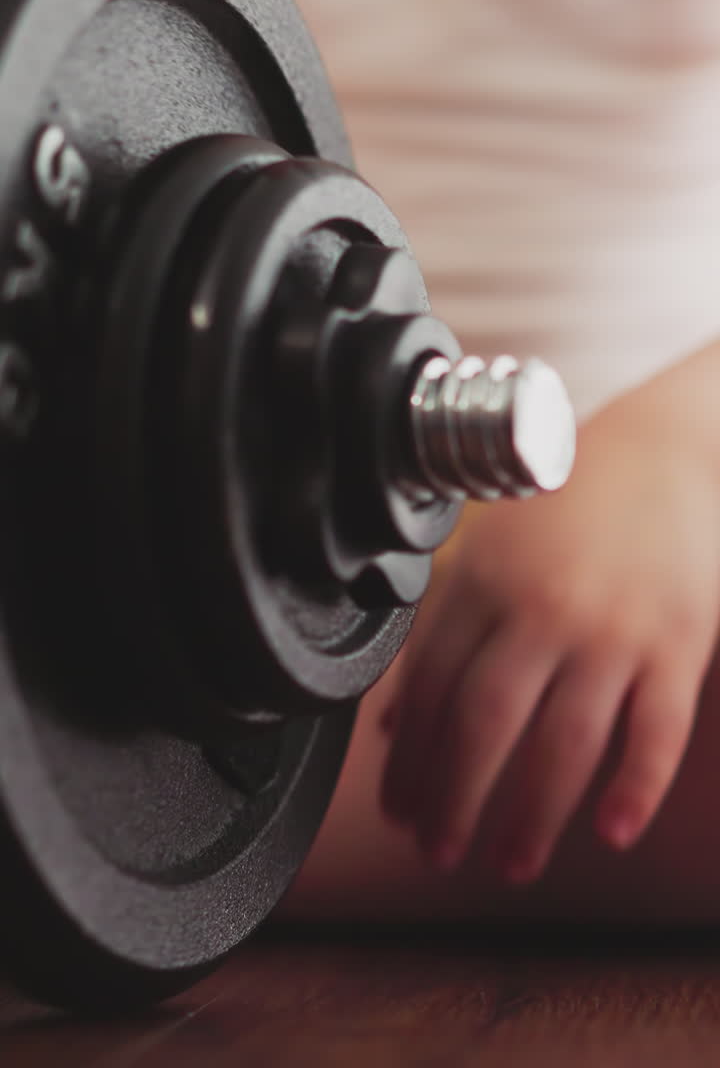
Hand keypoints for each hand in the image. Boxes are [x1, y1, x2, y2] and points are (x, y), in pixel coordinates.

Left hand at [381, 372, 719, 882]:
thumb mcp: (491, 549)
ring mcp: (615, 629)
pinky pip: (655, 731)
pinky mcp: (679, 644)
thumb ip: (442, 629)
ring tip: (512, 863)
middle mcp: (544, 609)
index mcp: (486, 582)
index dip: (411, 759)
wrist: (668, 448)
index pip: (433, 689)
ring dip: (533, 815)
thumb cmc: (571, 502)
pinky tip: (612, 829)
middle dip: (455, 801)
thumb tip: (396, 717)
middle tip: (439, 853)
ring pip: (566, 743)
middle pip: (486, 725)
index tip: (401, 807)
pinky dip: (634, 787)